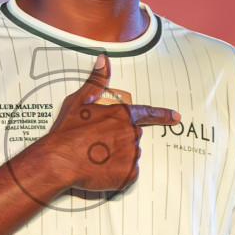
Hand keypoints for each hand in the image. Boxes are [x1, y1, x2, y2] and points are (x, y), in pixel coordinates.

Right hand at [41, 53, 179, 192]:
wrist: (59, 161)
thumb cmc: (67, 133)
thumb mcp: (79, 101)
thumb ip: (96, 81)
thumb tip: (103, 59)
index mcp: (120, 115)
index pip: (147, 113)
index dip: (162, 115)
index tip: (176, 117)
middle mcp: (129, 134)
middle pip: (133, 137)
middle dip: (119, 140)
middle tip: (97, 145)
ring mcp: (130, 155)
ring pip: (130, 156)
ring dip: (118, 158)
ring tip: (95, 158)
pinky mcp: (128, 174)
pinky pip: (129, 174)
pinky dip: (118, 174)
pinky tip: (101, 170)